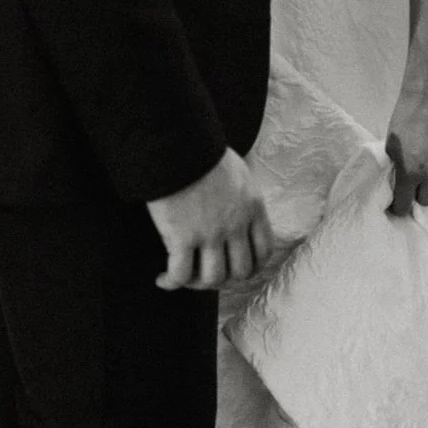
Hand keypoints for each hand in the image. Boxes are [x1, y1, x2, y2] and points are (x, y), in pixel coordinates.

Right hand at [148, 147, 278, 290]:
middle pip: (240, 271)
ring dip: (198, 284)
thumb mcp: (238, 171)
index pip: (263, 251)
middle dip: (224, 278)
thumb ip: (243, 194)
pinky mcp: (181, 236)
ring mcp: (210, 233)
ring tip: (183, 278)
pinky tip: (164, 279)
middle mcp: (235, 224)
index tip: (234, 269)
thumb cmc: (202, 151)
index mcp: (253, 207)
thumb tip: (238, 203)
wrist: (177, 142)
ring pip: (213, 278)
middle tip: (205, 274)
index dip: (250, 267)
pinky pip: (181, 274)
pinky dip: (172, 282)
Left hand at [385, 90, 427, 216]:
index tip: (397, 204)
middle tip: (413, 186)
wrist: (427, 100)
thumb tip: (397, 185)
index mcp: (409, 172)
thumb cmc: (403, 121)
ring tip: (426, 169)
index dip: (399, 207)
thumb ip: (395, 169)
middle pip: (426, 201)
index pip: (404, 205)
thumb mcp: (390, 147)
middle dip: (418, 196)